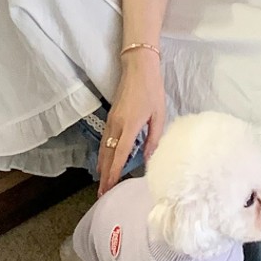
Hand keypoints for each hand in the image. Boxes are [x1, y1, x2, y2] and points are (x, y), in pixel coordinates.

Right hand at [98, 52, 165, 194]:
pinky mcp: (111, 116)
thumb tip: (150, 159)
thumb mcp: (158, 115)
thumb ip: (154, 139)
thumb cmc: (152, 90)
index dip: (114, 172)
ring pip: (104, 148)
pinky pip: (105, 139)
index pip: (120, 154)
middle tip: (102, 193)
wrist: (138, 67)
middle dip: (104, 175)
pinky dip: (103, 153)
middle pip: (107, 155)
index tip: (109, 187)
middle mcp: (116, 125)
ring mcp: (111, 120)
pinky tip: (104, 160)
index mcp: (130, 125)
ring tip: (102, 182)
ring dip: (102, 165)